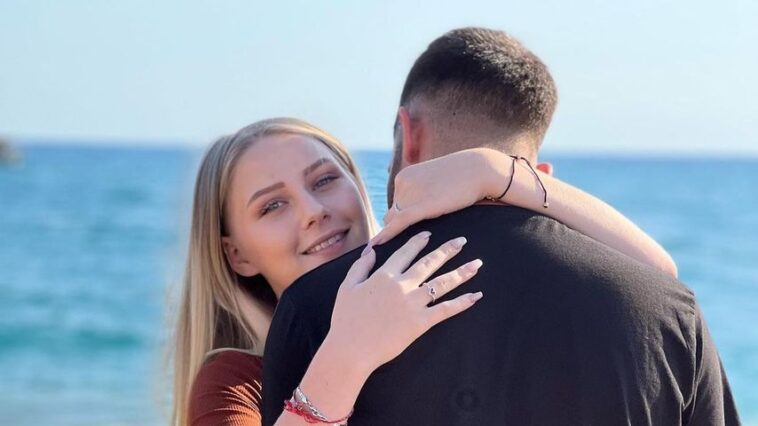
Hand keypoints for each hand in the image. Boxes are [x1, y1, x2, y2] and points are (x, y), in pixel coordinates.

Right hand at [327, 231, 483, 374]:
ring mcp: (413, 303)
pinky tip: (475, 296)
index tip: (429, 234)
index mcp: (384, 276)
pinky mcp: (420, 322)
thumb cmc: (345, 320)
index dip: (418, 242)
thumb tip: (371, 251)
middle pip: (429, 263)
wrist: (351, 348)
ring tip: (477, 264)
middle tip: (462, 240)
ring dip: (461, 272)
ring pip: (442, 283)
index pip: (405, 253)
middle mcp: (402, 285)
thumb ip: (360, 267)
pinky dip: (462, 302)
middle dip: (447, 250)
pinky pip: (445, 309)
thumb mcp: (347, 287)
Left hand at [373, 148, 508, 246]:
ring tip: (383, 251)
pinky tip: (376, 246)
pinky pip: (399, 223)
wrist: (481, 169)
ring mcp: (411, 193)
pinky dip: (386, 235)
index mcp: (405, 176)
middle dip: (395, 227)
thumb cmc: (464, 176)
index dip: (398, 218)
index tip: (396, 232)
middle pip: (392, 212)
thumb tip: (419, 207)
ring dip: (395, 233)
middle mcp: (402, 183)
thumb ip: (422, 192)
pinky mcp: (422, 205)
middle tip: (389, 246)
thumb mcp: (436, 180)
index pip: (395, 203)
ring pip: (395, 220)